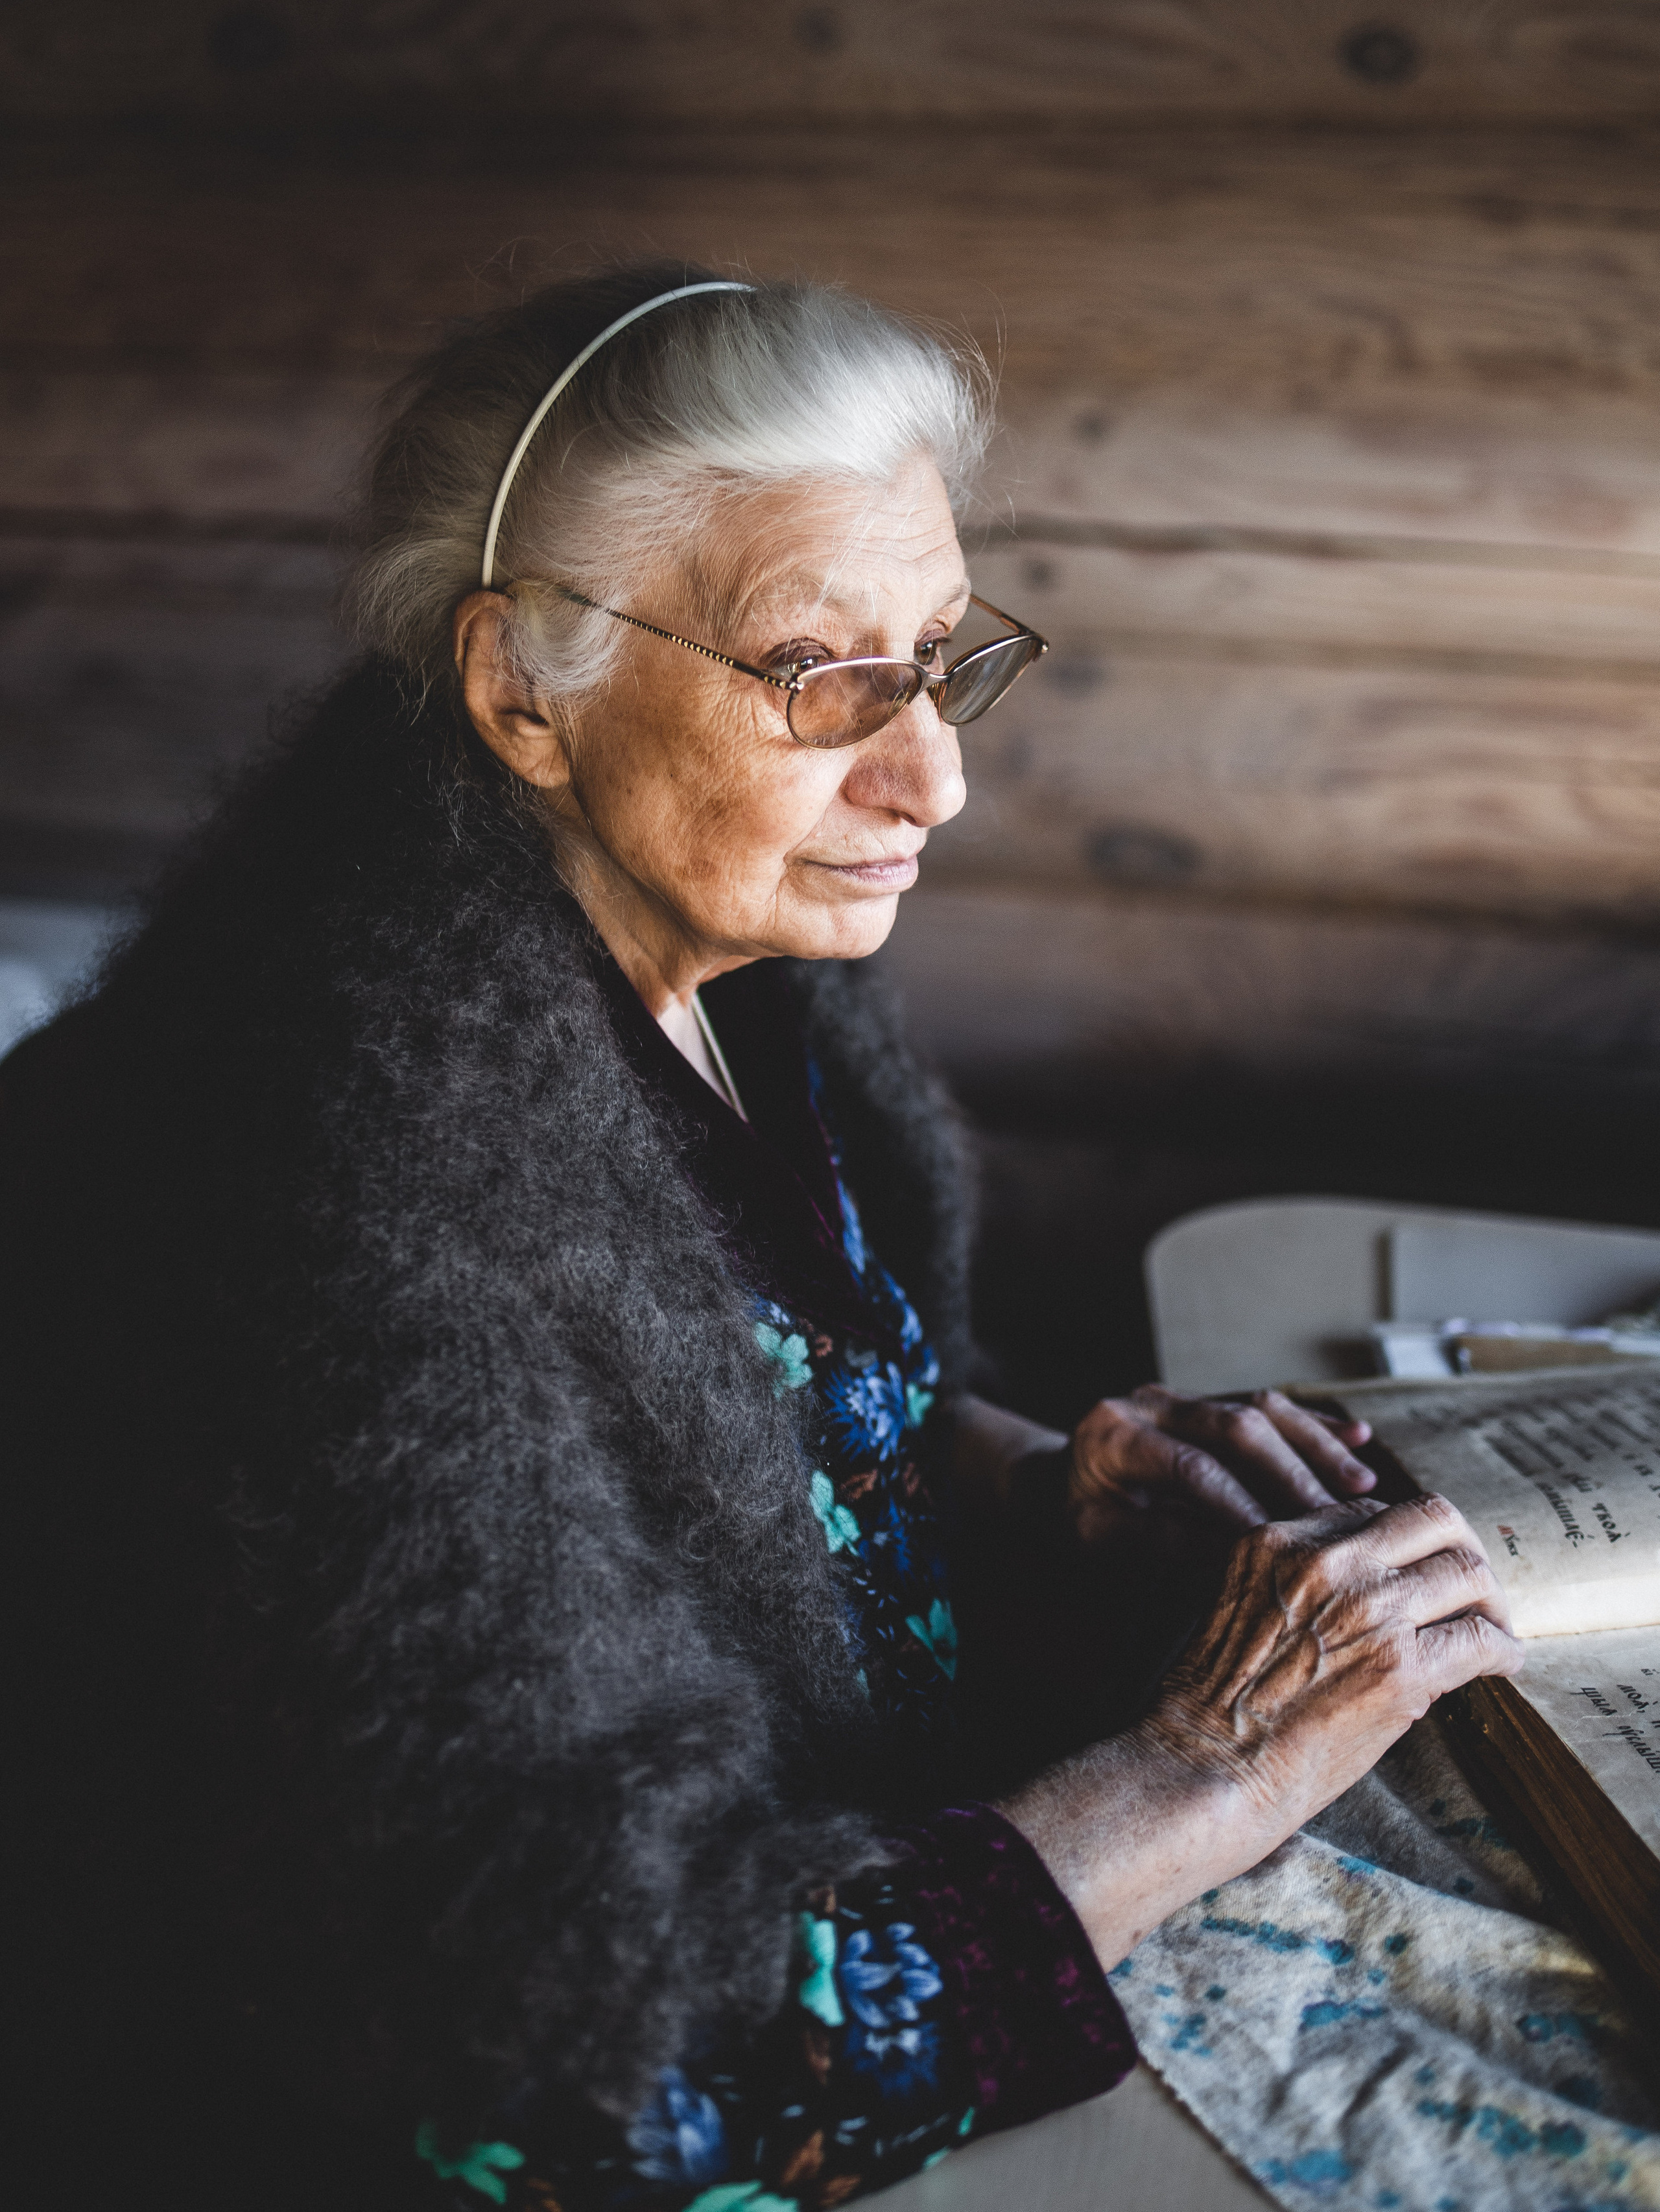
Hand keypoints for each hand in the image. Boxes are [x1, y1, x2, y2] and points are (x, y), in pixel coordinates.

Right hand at [999, 1493, 1523, 1967]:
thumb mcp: (1240, 1609)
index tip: (1417, 1575)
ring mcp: (1368, 1609)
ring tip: (1491, 1629)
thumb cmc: (1209, 1707)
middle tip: (1471, 1589)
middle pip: (1432, 1517)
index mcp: (1278, 1540)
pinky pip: (1481, 1638)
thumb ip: (1302, 1588)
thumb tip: (1378, 1603)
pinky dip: (1503, 1650)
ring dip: (1489, 1601)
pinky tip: (1501, 1665)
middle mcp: (1327, 1560)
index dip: (1403, 1546)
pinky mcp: (1401, 1668)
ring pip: (1467, 1570)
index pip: (1370, 1514)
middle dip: (1460, 1550)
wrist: (1203, 1767)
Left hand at [1067, 1383, 1376, 1546]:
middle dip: (1292, 1472)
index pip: (1192, 1466)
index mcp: (1115, 1436)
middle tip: (1339, 1515)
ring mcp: (1182, 1395)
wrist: (1055, 1481)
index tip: (1285, 1542)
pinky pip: (1266, 1404)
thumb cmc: (1080, 1519)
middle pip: (1235, 1426)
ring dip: (1314, 1444)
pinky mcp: (1208, 1398)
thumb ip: (1167, 1543)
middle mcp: (1150, 1402)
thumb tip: (1239, 1559)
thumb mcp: (1105, 1539)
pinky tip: (1357, 1439)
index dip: (1242, 1503)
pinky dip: (1311, 1424)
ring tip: (1359, 1484)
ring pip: (1259, 1407)